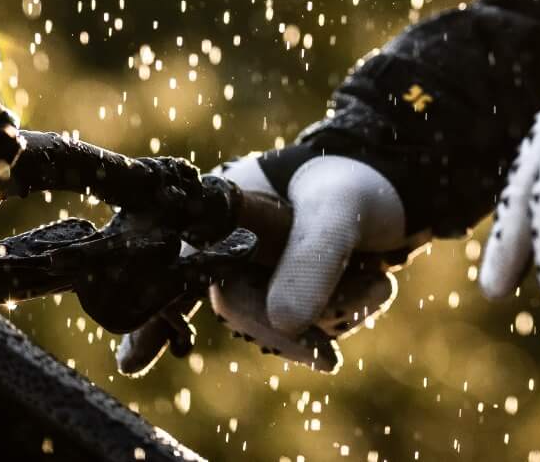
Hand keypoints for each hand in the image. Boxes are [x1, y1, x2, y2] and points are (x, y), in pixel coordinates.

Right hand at [115, 152, 410, 372]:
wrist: (406, 180)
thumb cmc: (359, 183)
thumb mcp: (337, 213)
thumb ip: (312, 260)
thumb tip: (285, 323)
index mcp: (222, 213)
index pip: (184, 274)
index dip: (156, 318)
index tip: (133, 361)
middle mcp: (234, 243)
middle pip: (240, 310)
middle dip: (292, 331)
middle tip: (327, 357)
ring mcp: (263, 266)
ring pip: (279, 323)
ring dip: (333, 315)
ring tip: (374, 281)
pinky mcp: (293, 284)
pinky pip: (307, 323)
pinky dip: (344, 313)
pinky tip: (373, 285)